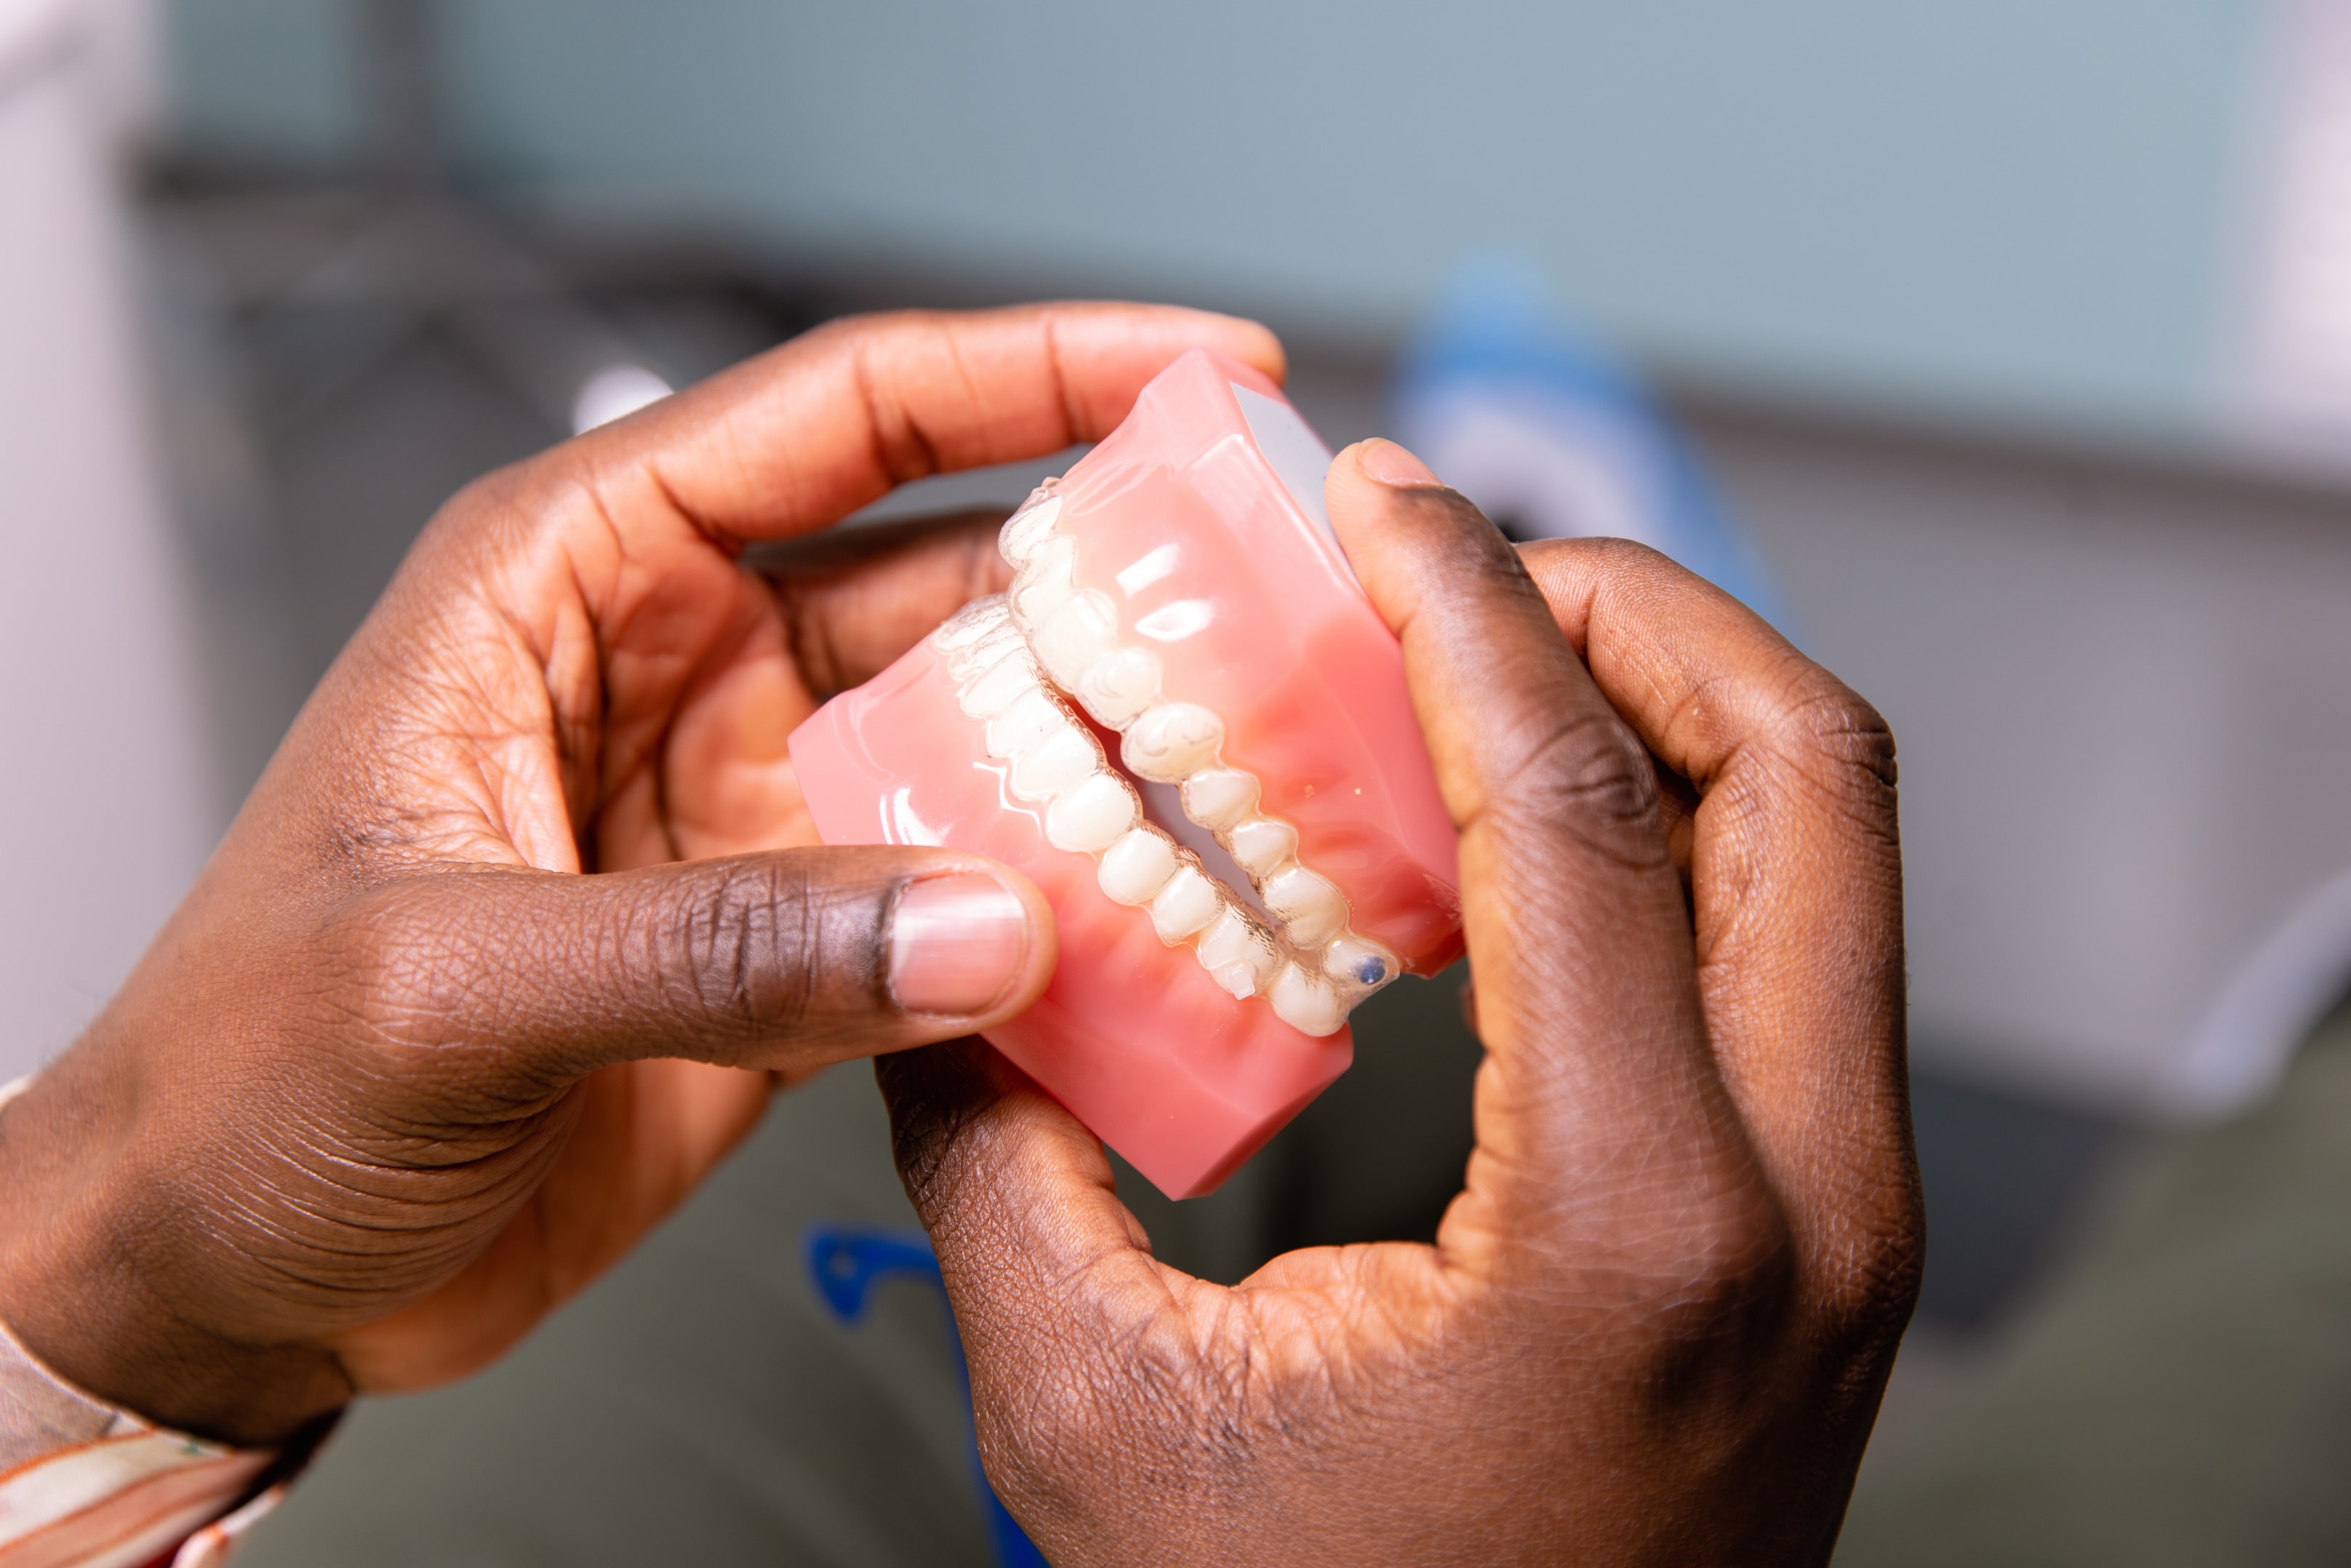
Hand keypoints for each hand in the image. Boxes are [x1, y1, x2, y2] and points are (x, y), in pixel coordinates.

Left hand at [0, 304, 1284, 1447]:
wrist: (220, 1271)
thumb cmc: (237, 1081)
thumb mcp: (445, 984)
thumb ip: (720, 947)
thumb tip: (986, 921)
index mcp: (570, 581)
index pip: (835, 418)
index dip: (1033, 373)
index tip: (1202, 372)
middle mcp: (682, 670)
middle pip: (949, 570)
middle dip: (1116, 578)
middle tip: (1281, 600)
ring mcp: (751, 812)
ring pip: (982, 744)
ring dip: (1110, 765)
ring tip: (1255, 782)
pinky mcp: (794, 947)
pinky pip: (966, 906)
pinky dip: (1064, 924)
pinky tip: (1156, 936)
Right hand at [878, 440, 1919, 1564]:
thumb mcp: (1099, 1415)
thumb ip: (1002, 1157)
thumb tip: (956, 961)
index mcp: (1634, 1226)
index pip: (1583, 802)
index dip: (1469, 605)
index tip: (1380, 497)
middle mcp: (1803, 1204)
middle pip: (1809, 768)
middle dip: (1631, 610)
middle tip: (1458, 565)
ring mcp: (1848, 1227)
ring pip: (1832, 849)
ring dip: (1665, 712)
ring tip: (1476, 675)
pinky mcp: (1831, 1247)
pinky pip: (1797, 952)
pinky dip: (1676, 840)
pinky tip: (1512, 855)